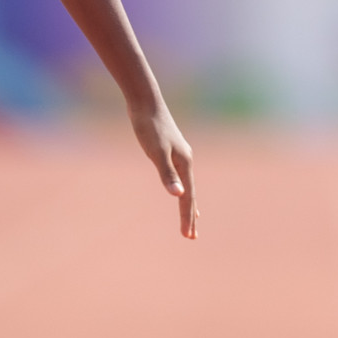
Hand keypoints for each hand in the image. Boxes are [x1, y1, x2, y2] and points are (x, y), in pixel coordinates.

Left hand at [129, 102, 197, 238]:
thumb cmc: (148, 126)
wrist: (145, 102)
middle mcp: (186, 161)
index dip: (186, 217)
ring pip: (187, 185)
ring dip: (188, 203)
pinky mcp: (171, 151)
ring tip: (193, 219)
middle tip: (191, 236)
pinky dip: (182, 188)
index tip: (188, 236)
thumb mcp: (155, 151)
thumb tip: (178, 194)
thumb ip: (166, 173)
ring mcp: (180, 156)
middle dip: (190, 216)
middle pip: (190, 194)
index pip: (187, 197)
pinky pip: (180, 176)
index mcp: (184, 164)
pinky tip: (179, 189)